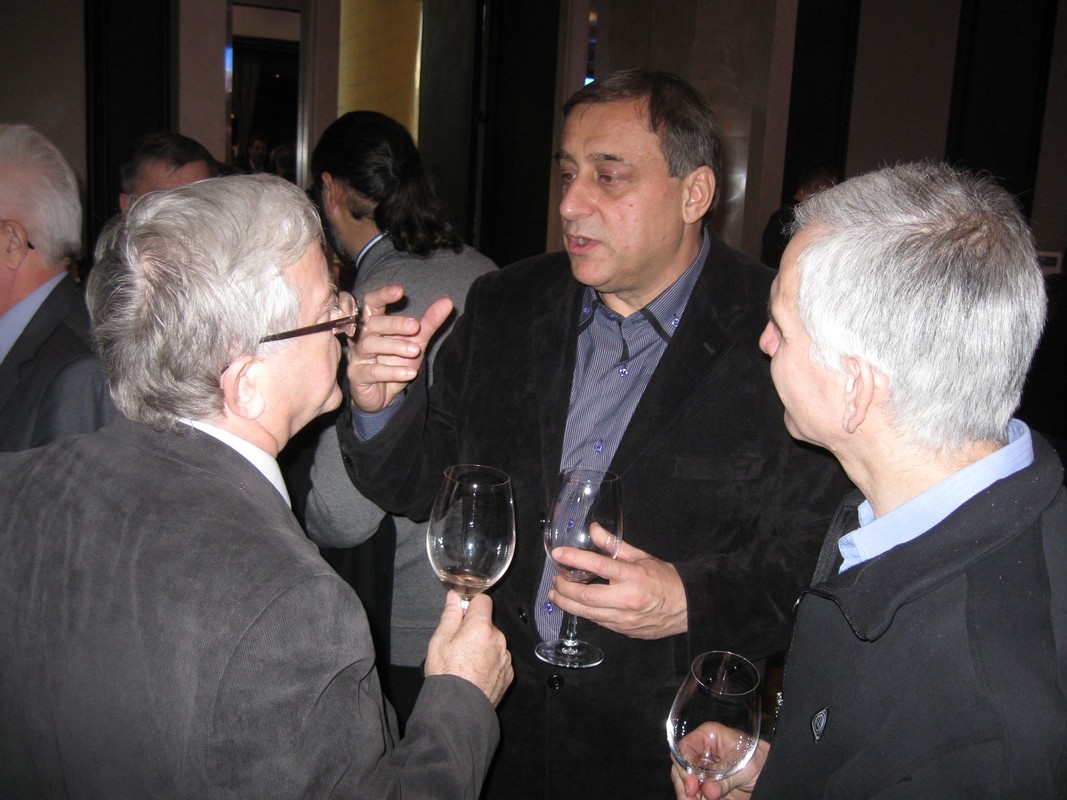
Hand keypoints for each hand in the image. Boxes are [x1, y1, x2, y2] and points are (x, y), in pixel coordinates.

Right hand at [345, 284, 453, 412]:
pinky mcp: (357, 375)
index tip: (400, 290)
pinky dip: (392, 371)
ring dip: (394, 346)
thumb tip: (447, 301)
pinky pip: (372, 371)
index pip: (372, 303)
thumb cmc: (396, 362)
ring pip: (370, 345)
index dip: (383, 295)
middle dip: (394, 323)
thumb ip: (429, 322)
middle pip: (372, 323)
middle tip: (415, 326)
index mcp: (374, 323)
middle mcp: (362, 337)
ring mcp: (358, 356)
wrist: (383, 395)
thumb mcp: (416, 341)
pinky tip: (409, 373)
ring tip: (415, 351)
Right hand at [424, 591, 512, 705]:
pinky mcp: (508, 674)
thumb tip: (455, 597)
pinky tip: (476, 674)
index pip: (483, 601)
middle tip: (458, 645)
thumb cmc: (446, 674)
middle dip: (475, 629)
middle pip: (488, 624)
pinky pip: (499, 659)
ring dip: (484, 646)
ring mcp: (505, 657)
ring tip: (466, 663)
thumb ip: (450, 616)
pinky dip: (490, 662)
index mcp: (481, 627)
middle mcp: (498, 639)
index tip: (462, 614)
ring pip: (494, 642)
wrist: (459, 709)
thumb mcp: (440, 641)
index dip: (471, 605)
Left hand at [548, 523, 687, 638]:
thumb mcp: (641, 556)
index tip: (558, 554)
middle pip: (585, 597)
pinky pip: (598, 622)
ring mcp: (625, 619)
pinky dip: (585, 613)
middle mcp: (627, 599)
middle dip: (564, 589)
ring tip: (557, 594)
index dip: (574, 558)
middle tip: (555, 580)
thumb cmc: (665, 579)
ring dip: (568, 604)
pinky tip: (577, 605)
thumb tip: (594, 530)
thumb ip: (614, 545)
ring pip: (587, 614)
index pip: (597, 565)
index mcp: (632, 576)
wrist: (686, 607)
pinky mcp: (624, 631)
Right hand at [669, 725, 768, 799]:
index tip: (692, 785)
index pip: (684, 747)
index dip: (684, 766)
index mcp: (708, 737)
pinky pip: (692, 794)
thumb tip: (708, 791)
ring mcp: (700, 770)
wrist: (769, 776)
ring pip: (683, 783)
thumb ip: (726, 779)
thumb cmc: (760, 761)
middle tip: (693, 798)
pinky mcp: (703, 785)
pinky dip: (694, 799)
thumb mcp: (746, 768)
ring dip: (687, 795)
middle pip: (679, 767)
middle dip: (684, 785)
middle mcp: (700, 752)